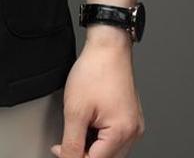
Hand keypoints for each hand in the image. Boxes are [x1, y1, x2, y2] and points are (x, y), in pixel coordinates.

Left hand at [51, 26, 144, 157]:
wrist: (108, 46)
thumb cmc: (95, 70)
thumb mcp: (75, 110)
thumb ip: (72, 141)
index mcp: (122, 133)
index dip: (74, 157)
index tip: (59, 149)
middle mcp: (132, 132)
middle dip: (85, 152)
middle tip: (67, 138)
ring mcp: (134, 125)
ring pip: (111, 151)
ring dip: (93, 145)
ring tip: (80, 126)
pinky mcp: (131, 118)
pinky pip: (115, 137)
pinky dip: (100, 136)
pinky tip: (90, 123)